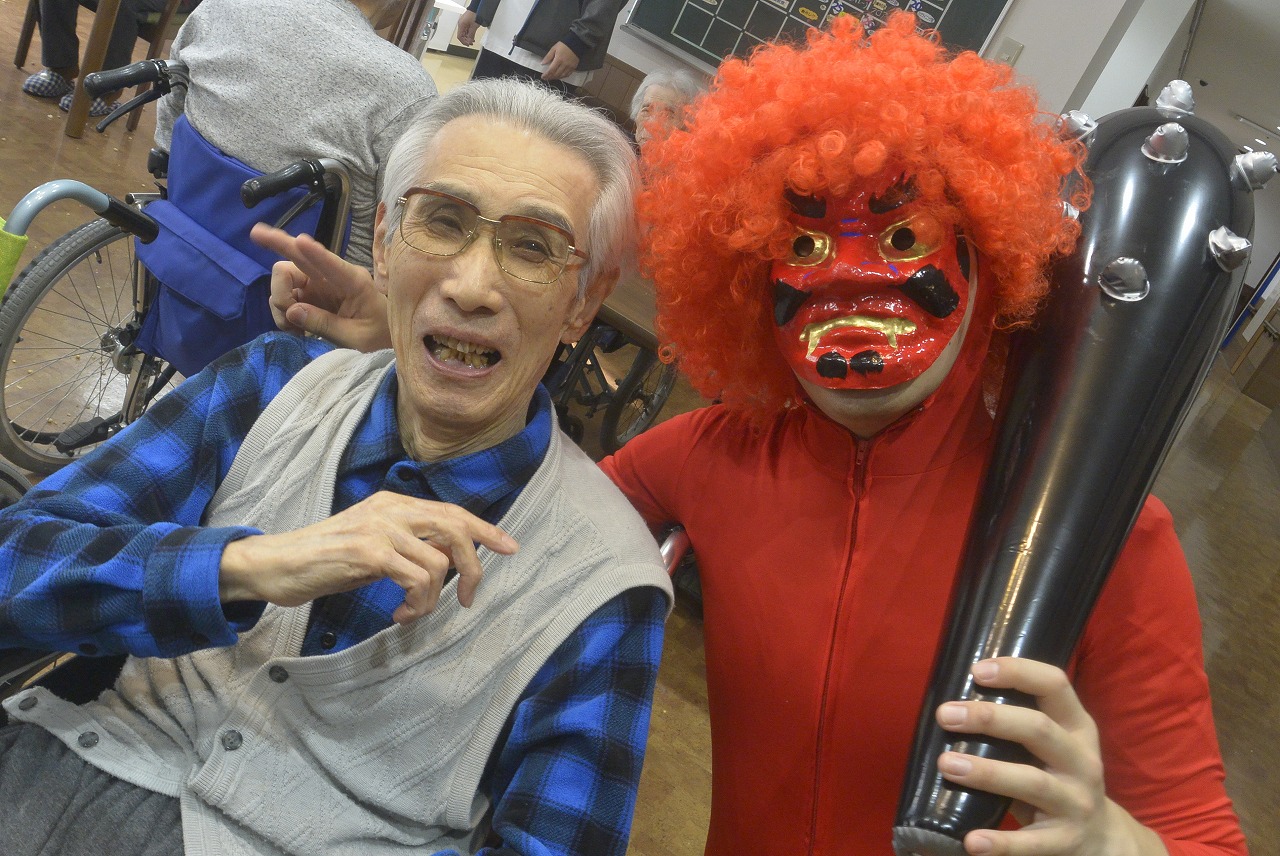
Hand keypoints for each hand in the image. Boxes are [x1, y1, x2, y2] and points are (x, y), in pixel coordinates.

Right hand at [219, 492, 518, 622]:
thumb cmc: (323, 561)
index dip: (485, 530)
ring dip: (432, 599)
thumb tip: (445, 563)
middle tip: (467, 599)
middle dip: (473, 567)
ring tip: (411, 613)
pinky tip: (399, 613)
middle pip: (455, 528)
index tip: (510, 547)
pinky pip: (416, 578)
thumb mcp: (373, 547)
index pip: (451, 511)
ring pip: (437, 563)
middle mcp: (391, 509)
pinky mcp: (367, 552)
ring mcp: (380, 528)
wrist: (275, 564)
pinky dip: (417, 602)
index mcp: (394, 504)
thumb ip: (407, 546)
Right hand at [251, 223, 392, 352]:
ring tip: (295, 330)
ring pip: (284, 277)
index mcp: (354, 281)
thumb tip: (292, 311)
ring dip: (280, 302)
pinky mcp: (309, 294)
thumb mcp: (357, 337)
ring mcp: (317, 283)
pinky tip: (295, 329)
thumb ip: (325, 324)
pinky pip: (285, 295)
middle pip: (298, 255)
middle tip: (262, 250)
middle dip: (278, 250)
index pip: (332, 264)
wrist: (383, 335)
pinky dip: (283, 312)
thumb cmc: (379, 334)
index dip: (314, 252)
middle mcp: (332, 275)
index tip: (301, 241)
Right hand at [456, 10, 479, 45]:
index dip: (463, 42)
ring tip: (472, 40)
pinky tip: (472, 36)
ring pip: (464, 33)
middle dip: (466, 40)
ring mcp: (463, 24)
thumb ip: (471, 35)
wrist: (476, 9)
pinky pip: (466, 30)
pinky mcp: (466, 23)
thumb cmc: (474, 15)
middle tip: (471, 43)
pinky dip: (469, 34)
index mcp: (461, 25)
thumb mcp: (474, 27)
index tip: (468, 44)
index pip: (459, 36)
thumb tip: (470, 41)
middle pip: (461, 35)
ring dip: (468, 38)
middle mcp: (461, 25)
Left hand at [540, 42, 579, 80]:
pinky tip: (559, 76)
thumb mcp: (554, 48)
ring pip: (562, 76)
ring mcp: (569, 67)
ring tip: (552, 77)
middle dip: (550, 77)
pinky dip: (562, 77)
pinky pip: (567, 75)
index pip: (551, 70)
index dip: (546, 75)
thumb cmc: (564, 45)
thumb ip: (548, 56)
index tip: (543, 77)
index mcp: (558, 59)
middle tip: (546, 78)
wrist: (575, 44)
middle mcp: (564, 65)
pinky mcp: (573, 67)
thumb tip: (543, 63)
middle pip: (556, 74)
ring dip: (556, 78)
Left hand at [934, 658, 1166, 855]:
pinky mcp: (1066, 841)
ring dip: (987, 772)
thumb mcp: (1052, 745)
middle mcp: (1081, 761)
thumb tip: (949, 708)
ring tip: (947, 764)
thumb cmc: (1056, 777)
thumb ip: (1015, 725)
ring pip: (1033, 782)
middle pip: (1039, 730)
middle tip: (945, 715)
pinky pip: (1032, 844)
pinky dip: (1001, 843)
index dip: (1018, 672)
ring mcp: (1077, 802)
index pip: (1055, 685)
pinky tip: (971, 841)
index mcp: (1077, 727)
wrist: (1102, 840)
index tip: (977, 670)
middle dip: (990, 718)